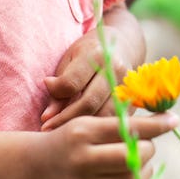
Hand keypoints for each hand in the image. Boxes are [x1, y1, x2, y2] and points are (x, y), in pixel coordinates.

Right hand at [34, 112, 177, 178]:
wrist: (31, 169)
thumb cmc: (65, 141)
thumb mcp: (83, 124)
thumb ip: (113, 125)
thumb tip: (154, 127)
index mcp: (83, 131)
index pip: (127, 126)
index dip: (155, 124)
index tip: (174, 119)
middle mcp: (83, 158)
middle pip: (132, 156)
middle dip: (148, 151)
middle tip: (148, 147)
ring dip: (145, 173)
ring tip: (140, 165)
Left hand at [41, 7, 143, 130]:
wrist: (122, 45)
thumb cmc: (88, 53)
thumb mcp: (69, 61)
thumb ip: (59, 89)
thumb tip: (47, 117)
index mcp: (95, 54)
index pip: (72, 83)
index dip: (55, 102)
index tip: (44, 116)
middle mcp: (114, 68)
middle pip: (89, 103)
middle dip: (66, 120)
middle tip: (50, 131)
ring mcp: (127, 84)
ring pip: (103, 116)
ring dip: (83, 128)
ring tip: (66, 134)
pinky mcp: (135, 100)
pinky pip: (115, 121)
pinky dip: (98, 128)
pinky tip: (85, 131)